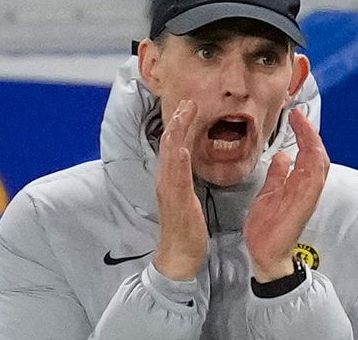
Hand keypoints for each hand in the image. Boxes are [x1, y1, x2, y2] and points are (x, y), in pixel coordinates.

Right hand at [153, 99, 208, 279]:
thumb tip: (191, 160)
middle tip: (187, 101)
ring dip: (177, 133)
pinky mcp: (177, 203)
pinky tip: (184, 149)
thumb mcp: (188, 197)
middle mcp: (166, 180)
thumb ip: (187, 178)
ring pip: (170, 156)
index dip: (180, 124)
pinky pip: (177, 180)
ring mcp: (169, 191)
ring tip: (183, 114)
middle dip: (177, 121)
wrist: (180, 257)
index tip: (189, 105)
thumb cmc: (186, 229)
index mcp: (171, 178)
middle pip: (169, 144)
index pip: (174, 145)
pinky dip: (179, 162)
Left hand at [243, 108, 329, 281]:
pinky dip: (310, 165)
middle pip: (318, 156)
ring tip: (302, 125)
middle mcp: (306, 190)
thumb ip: (278, 175)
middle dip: (310, 134)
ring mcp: (306, 198)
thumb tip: (283, 156)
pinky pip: (312, 183)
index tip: (296, 117)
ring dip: (312, 143)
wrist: (265, 254)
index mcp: (299, 185)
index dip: (305, 135)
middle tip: (299, 116)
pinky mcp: (301, 208)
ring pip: (318, 165)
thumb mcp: (269, 193)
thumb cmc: (268, 228)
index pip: (309, 154)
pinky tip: (303, 151)